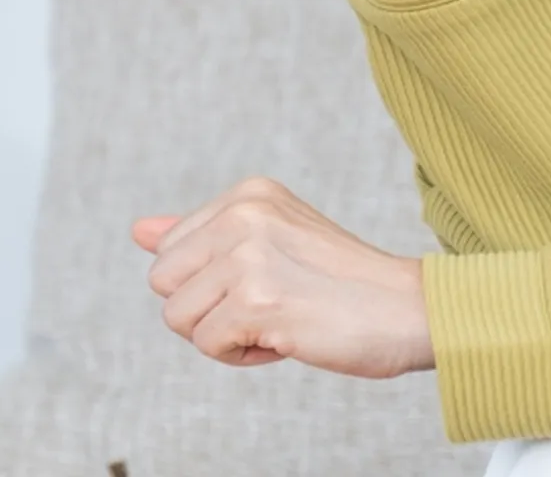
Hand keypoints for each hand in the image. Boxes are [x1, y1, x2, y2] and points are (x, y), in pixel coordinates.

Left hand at [134, 178, 433, 377]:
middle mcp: (244, 214)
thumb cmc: (345, 284)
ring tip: (278, 322)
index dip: (210, 284)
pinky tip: (287, 339)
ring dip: (223, 336)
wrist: (411, 311)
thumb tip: (139, 231)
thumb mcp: (272, 242)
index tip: (268, 282)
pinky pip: (208, 345)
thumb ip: (202, 236)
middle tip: (268, 307)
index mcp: (248, 194)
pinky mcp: (256, 301)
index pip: (170, 251)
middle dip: (205, 310)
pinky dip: (243, 356)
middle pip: (163, 283)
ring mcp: (249, 255)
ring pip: (178, 318)